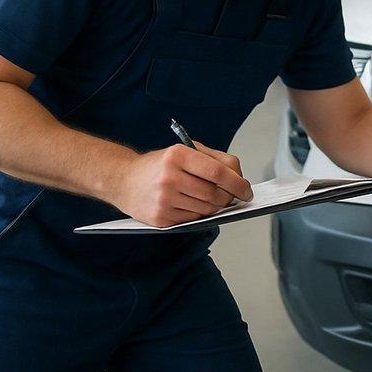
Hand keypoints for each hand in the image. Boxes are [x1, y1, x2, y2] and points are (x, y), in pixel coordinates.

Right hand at [112, 142, 253, 227]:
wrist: (123, 180)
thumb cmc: (161, 165)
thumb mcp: (186, 151)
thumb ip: (215, 159)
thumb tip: (240, 178)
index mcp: (178, 156)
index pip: (218, 172)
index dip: (238, 183)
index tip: (247, 190)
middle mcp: (170, 177)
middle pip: (215, 194)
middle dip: (229, 197)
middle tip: (233, 197)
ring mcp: (164, 200)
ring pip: (207, 209)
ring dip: (216, 206)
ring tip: (213, 199)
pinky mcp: (160, 218)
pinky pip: (193, 219)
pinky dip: (200, 214)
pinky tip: (194, 205)